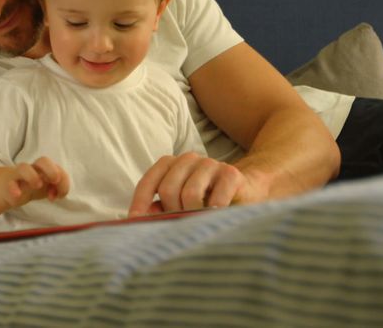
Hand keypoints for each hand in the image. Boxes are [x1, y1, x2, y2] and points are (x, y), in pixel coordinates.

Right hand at [4, 156, 69, 207]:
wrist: (8, 187)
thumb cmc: (32, 186)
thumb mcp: (46, 188)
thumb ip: (57, 189)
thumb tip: (58, 194)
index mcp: (45, 170)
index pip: (59, 169)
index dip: (63, 182)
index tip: (59, 196)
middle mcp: (33, 170)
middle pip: (43, 160)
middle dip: (51, 170)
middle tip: (54, 181)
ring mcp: (20, 175)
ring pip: (24, 167)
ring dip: (32, 176)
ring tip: (37, 186)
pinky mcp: (9, 184)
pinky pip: (10, 183)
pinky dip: (13, 189)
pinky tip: (18, 195)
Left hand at [128, 151, 261, 216]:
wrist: (247, 191)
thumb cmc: (207, 201)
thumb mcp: (180, 205)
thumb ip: (160, 209)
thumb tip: (140, 218)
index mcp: (172, 164)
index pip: (149, 180)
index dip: (140, 202)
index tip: (135, 222)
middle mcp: (189, 159)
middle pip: (168, 189)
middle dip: (171, 211)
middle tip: (181, 223)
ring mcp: (211, 164)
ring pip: (190, 193)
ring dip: (193, 213)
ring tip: (199, 219)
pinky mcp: (231, 173)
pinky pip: (215, 199)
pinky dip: (213, 213)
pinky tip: (216, 216)